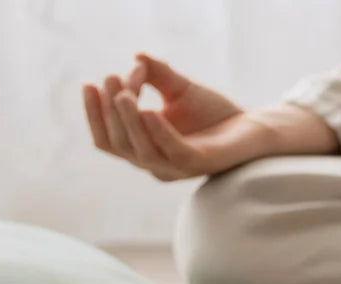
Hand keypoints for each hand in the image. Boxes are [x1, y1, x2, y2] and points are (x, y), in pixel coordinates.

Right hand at [83, 54, 338, 180]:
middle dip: (110, 112)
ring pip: (141, 151)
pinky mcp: (199, 164)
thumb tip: (137, 57)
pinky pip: (173, 152)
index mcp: (145, 149)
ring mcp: (177, 168)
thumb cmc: (212, 113)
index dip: (95, 115)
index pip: (108, 140)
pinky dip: (159, 133)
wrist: (251, 126)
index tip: (90, 83)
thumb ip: (155, 73)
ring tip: (124, 93)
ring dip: (128, 121)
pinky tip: (150, 111)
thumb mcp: (177, 88)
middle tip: (110, 78)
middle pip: (120, 144)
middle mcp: (157, 164)